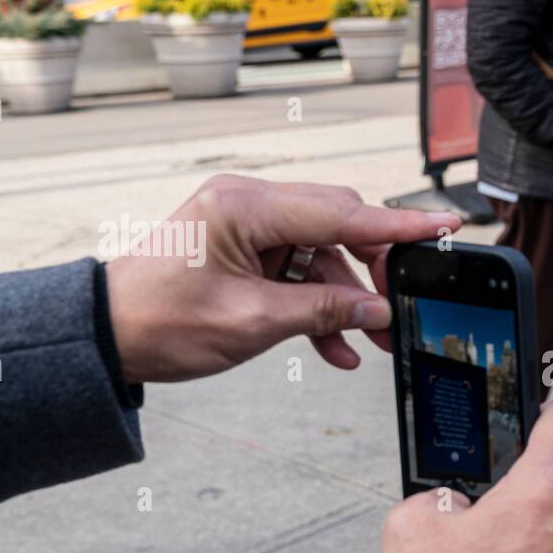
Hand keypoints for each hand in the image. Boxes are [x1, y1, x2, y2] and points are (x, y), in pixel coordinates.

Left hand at [104, 174, 460, 382]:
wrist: (108, 336)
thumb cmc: (160, 323)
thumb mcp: (252, 323)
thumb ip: (323, 312)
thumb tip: (378, 311)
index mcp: (246, 206)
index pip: (342, 212)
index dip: (398, 226)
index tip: (444, 226)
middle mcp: (249, 204)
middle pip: (339, 225)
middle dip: (374, 272)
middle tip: (399, 311)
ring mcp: (248, 225)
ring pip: (324, 252)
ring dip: (347, 297)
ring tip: (369, 341)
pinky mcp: (246, 248)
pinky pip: (300, 270)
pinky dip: (319, 304)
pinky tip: (335, 348)